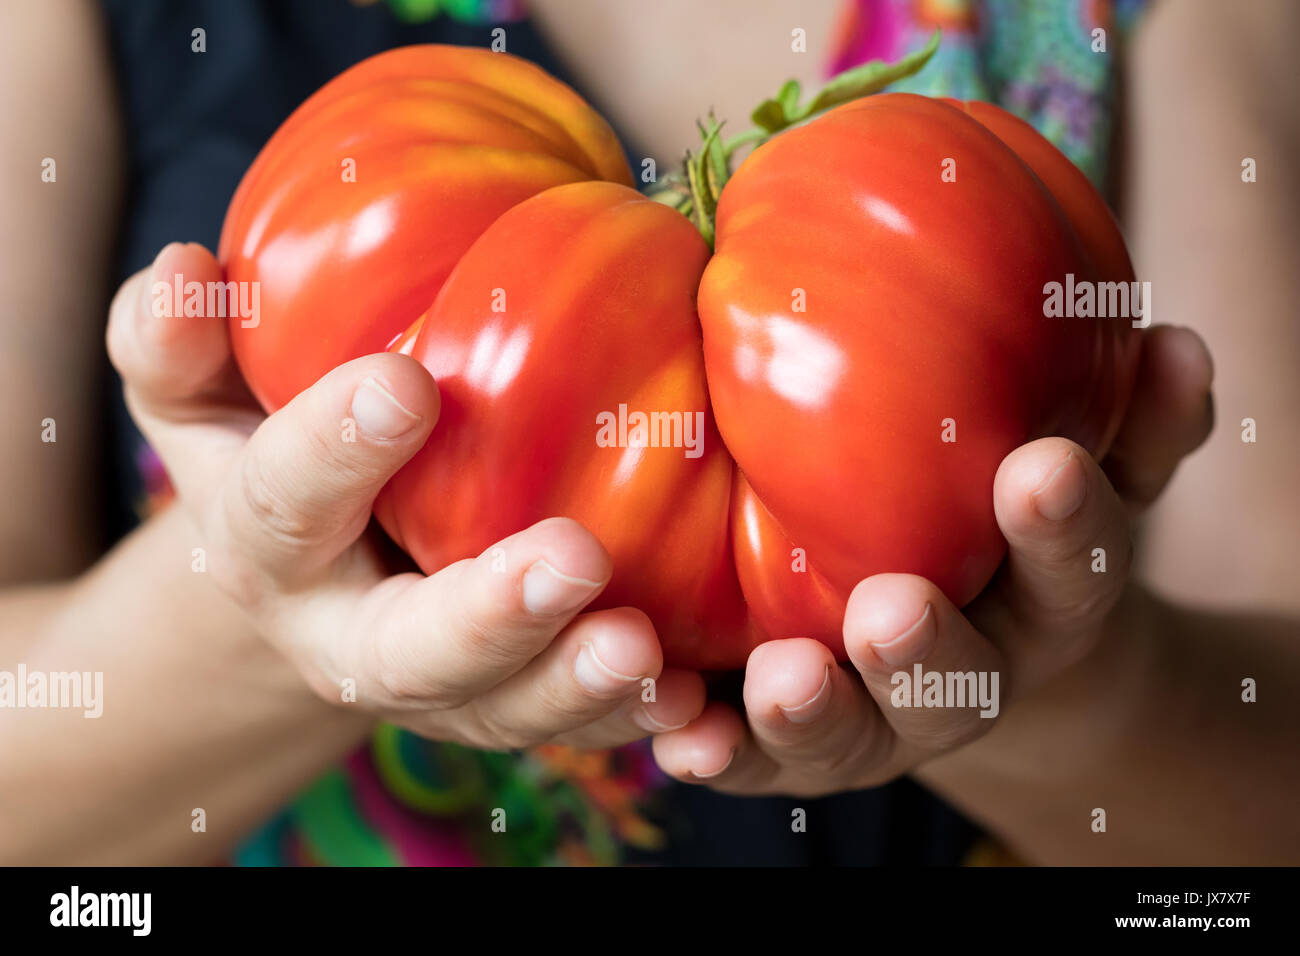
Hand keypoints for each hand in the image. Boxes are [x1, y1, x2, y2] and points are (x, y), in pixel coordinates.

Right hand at [107, 242, 704, 748]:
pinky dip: (632, 719)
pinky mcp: (515, 699)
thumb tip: (181, 264)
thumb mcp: (203, 404)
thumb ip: (179, 344)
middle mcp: (353, 641)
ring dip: (578, 686)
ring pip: (506, 708)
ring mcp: (443, 686)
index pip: (287, 504)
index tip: (404, 385)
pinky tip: (691, 700)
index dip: (334, 450)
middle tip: (572, 557)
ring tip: (644, 648)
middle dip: (489, 614)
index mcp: (272, 550)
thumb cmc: (266, 461)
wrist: (306, 589)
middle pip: (412, 651)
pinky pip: (575, 726)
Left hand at [652, 325, 1213, 794]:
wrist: (956, 632)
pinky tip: (680, 736)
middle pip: (959, 683)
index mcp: (1045, 605)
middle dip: (926, 651)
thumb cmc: (1006, 523)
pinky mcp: (792, 749)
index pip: (1072, 569)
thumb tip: (1175, 346)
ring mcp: (878, 724)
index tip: (1041, 466)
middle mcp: (966, 679)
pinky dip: (721, 753)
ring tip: (779, 680)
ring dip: (813, 714)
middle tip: (890, 611)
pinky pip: (756, 763)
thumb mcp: (1083, 467)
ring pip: (853, 738)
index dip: (1063, 526)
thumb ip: (1130, 422)